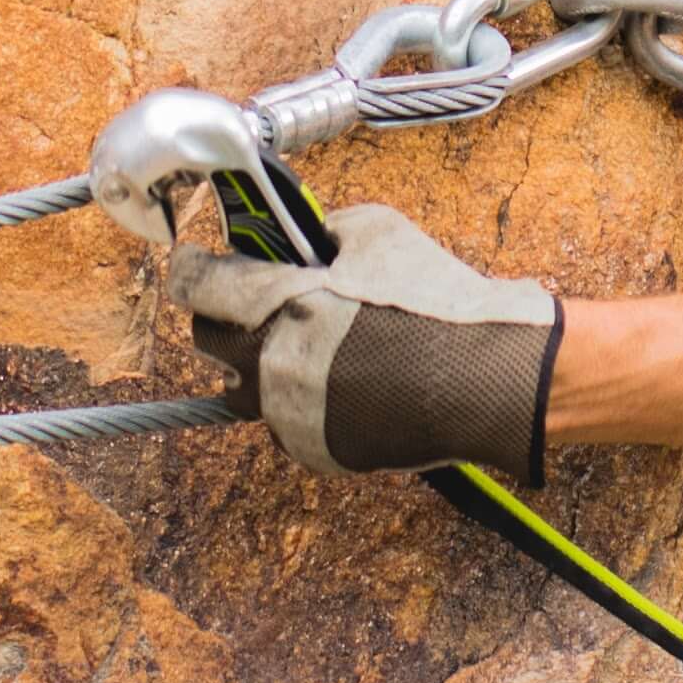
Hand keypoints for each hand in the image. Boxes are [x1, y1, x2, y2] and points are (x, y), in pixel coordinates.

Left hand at [164, 203, 562, 483]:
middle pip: (209, 340)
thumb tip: (297, 239)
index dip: (193, 269)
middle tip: (259, 305)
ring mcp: (291, 415)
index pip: (195, 285)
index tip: (196, 265)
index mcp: (276, 304)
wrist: (490, 376)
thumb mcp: (376, 231)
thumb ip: (320, 231)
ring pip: (245, 389)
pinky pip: (288, 423)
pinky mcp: (318, 450)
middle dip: (227, 317)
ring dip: (262, 365)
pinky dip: (302, 402)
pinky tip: (343, 384)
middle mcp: (270, 364)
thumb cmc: (438, 300)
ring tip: (306, 349)